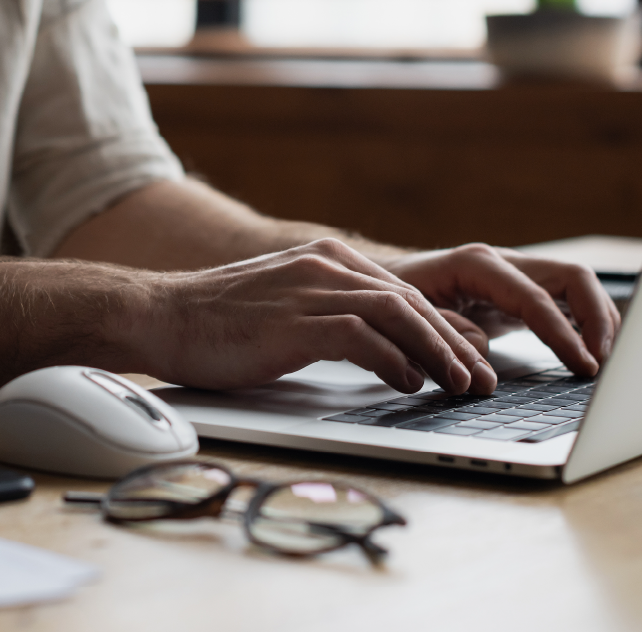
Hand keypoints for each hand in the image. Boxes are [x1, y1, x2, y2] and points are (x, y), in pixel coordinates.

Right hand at [118, 239, 496, 394]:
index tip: (470, 360)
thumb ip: (335, 316)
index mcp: (328, 258)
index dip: (445, 329)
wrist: (159, 315)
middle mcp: (327, 265)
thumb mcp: (288, 307)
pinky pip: (362, 337)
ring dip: (437, 352)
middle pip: (412, 301)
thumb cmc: (219, 323)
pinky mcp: (294, 320)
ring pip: (398, 315)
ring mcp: (311, 289)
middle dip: (455, 343)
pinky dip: (394, 360)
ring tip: (459, 384)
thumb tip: (387, 351)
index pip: (405, 293)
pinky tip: (409, 382)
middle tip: (481, 378)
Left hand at [381, 244, 621, 377]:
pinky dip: (585, 324)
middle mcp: (504, 263)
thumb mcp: (408, 318)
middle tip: (605, 362)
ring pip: (577, 286)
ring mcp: (515, 275)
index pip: (537, 299)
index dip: (565, 334)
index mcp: (478, 265)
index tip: (584, 365)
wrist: (378, 283)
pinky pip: (565, 301)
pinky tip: (591, 352)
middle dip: (598, 319)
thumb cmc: (390, 299)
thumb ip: (445, 332)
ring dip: (599, 320)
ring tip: (606, 361)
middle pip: (573, 278)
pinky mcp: (519, 293)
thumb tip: (481, 353)